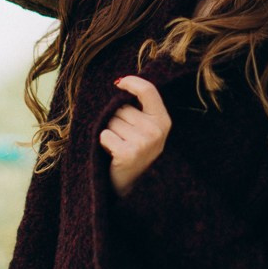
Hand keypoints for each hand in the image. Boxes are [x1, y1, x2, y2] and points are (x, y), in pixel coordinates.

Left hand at [99, 74, 171, 197]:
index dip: (131, 82)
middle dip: (117, 119)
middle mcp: (156, 130)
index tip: (119, 83)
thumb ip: (140, 107)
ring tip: (120, 146)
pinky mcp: (128, 153)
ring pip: (111, 121)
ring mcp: (144, 143)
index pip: (148, 91)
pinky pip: (105, 135)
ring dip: (110, 132)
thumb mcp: (147, 128)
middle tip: (125, 138)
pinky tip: (113, 154)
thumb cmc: (136, 150)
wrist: (135, 187)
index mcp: (163, 121)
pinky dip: (104, 143)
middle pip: (122, 108)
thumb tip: (119, 82)